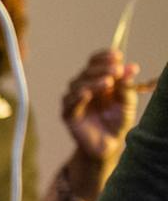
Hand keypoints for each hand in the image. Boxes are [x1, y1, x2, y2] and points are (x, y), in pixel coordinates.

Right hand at [62, 47, 140, 164]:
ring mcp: (74, 100)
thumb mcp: (127, 102)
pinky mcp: (68, 114)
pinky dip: (77, 97)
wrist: (109, 144)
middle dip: (102, 69)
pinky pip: (69, 103)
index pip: (95, 62)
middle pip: (87, 71)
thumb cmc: (118, 121)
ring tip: (108, 83)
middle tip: (117, 70)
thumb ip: (127, 86)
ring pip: (78, 84)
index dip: (104, 57)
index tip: (118, 56)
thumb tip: (131, 68)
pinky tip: (87, 94)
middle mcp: (83, 87)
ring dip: (93, 81)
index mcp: (97, 80)